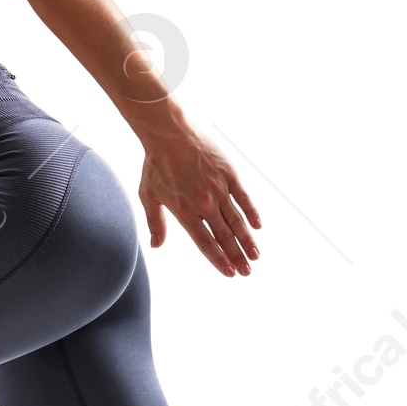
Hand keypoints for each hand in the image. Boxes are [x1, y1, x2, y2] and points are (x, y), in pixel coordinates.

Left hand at [138, 127, 260, 276]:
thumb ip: (155, 223)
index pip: (205, 243)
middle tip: (247, 272)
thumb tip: (156, 246)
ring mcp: (218, 188)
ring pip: (236, 220)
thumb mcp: (148, 195)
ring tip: (256, 257)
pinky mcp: (229, 173)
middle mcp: (204, 204)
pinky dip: (252, 212)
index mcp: (184, 212)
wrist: (169, 133)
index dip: (218, 259)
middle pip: (224, 236)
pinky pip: (244, 197)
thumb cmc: (156, 165)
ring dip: (247, 240)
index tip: (229, 272)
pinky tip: (258, 226)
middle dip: (237, 256)